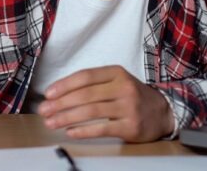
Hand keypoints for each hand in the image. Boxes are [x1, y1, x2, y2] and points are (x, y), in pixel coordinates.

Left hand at [37, 65, 173, 141]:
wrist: (163, 112)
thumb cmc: (131, 96)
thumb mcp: (116, 81)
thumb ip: (92, 84)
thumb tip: (58, 94)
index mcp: (116, 73)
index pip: (85, 76)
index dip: (64, 85)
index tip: (48, 94)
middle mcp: (123, 88)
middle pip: (85, 94)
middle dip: (60, 103)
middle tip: (44, 110)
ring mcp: (128, 107)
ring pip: (91, 111)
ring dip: (67, 118)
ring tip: (51, 123)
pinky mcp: (131, 126)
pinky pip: (102, 129)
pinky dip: (83, 131)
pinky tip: (70, 132)